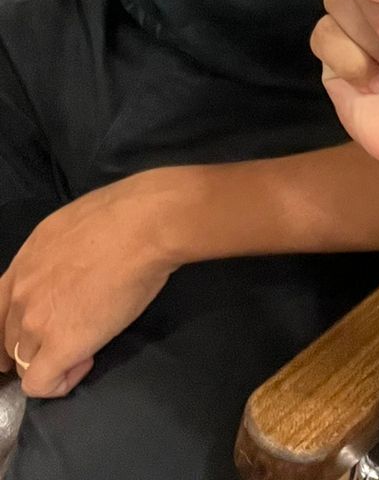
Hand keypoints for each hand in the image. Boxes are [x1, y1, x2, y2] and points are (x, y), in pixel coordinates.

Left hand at [0, 175, 180, 397]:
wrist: (143, 226)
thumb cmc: (121, 216)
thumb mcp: (68, 228)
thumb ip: (53, 258)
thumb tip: (66, 273)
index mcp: (22, 265)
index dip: (13, 329)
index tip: (38, 332)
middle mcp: (21, 295)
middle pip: (11, 340)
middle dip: (37, 344)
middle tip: (73, 332)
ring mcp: (37, 323)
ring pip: (24, 363)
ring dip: (52, 360)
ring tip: (87, 345)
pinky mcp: (61, 346)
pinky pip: (41, 384)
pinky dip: (60, 382)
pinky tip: (85, 362)